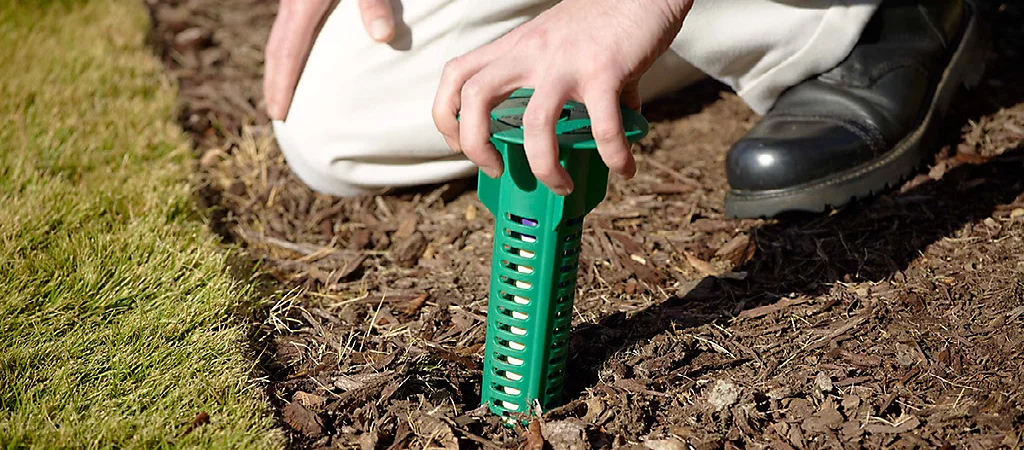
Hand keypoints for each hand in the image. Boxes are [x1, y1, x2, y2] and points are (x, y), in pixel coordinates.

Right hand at [264, 0, 397, 120]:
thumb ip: (374, 5)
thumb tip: (383, 37)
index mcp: (303, 5)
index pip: (288, 53)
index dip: (281, 86)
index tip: (278, 114)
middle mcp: (293, 2)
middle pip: (276, 49)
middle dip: (274, 83)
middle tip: (276, 115)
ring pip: (280, 38)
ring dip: (279, 68)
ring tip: (284, 94)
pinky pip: (290, 29)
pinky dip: (290, 51)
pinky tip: (302, 60)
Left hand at [432, 0, 691, 194]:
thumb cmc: (605, 19)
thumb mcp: (564, 45)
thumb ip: (567, 87)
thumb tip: (596, 132)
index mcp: (517, 47)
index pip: (457, 74)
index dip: (446, 114)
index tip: (458, 145)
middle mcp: (532, 53)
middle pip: (476, 96)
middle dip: (476, 145)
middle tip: (496, 169)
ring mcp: (565, 62)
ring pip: (535, 123)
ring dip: (544, 166)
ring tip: (561, 186)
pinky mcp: (604, 70)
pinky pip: (603, 125)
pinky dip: (612, 155)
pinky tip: (623, 168)